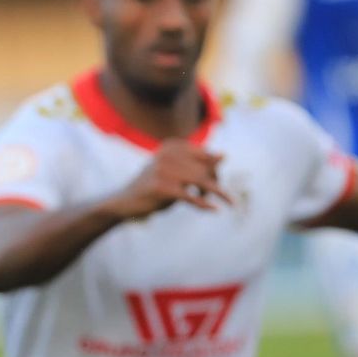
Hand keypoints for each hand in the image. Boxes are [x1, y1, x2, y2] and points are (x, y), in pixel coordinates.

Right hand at [106, 140, 228, 220]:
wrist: (126, 201)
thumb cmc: (156, 186)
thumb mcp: (177, 172)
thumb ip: (197, 163)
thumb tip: (224, 155)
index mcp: (172, 146)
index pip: (205, 155)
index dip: (214, 170)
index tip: (215, 183)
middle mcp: (167, 154)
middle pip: (204, 169)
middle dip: (215, 183)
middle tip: (216, 196)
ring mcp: (163, 170)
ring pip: (201, 181)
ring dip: (216, 193)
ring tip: (231, 203)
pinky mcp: (162, 188)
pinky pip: (191, 197)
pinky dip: (205, 204)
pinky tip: (215, 210)